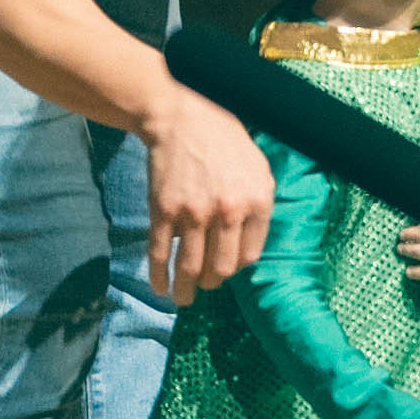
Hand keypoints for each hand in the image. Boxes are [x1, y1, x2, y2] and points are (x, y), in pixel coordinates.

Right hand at [139, 85, 275, 303]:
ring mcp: (194, 212)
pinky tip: (160, 288)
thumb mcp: (259, 171)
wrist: (184, 119)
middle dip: (212, 284)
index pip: (249, 256)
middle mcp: (228, 211)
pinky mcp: (164, 210)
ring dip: (186, 290)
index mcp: (257, 202)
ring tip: (183, 299)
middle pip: (222, 268)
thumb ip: (258, 207)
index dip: (236, 267)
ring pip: (191, 267)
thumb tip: (247, 249)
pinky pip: (161, 254)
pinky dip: (160, 277)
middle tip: (205, 287)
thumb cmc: (226, 144)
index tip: (226, 269)